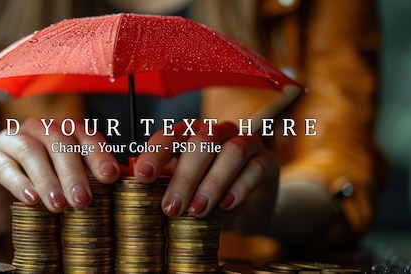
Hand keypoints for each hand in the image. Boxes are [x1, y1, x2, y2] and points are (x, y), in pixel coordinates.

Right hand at [0, 118, 120, 213]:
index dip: (99, 155)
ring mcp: (11, 140)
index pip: (85, 136)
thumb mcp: (68, 185)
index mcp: (64, 132)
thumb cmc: (44, 192)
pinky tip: (31, 200)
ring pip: (31, 151)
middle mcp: (39, 129)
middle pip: (59, 142)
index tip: (110, 177)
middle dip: (73, 172)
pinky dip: (20, 183)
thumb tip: (120, 190)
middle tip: (83, 201)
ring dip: (47, 179)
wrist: (1, 203)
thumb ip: (90, 182)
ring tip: (58, 205)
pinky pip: (4, 166)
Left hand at [133, 121, 278, 225]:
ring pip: (231, 152)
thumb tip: (143, 197)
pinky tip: (226, 205)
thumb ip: (168, 190)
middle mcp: (217, 133)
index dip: (155, 154)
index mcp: (190, 135)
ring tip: (197, 210)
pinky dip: (238, 188)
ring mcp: (246, 143)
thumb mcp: (185, 196)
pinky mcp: (267, 161)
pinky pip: (254, 168)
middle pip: (201, 142)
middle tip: (171, 208)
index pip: (170, 136)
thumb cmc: (208, 200)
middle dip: (184, 177)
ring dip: (212, 183)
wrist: (248, 214)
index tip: (143, 176)